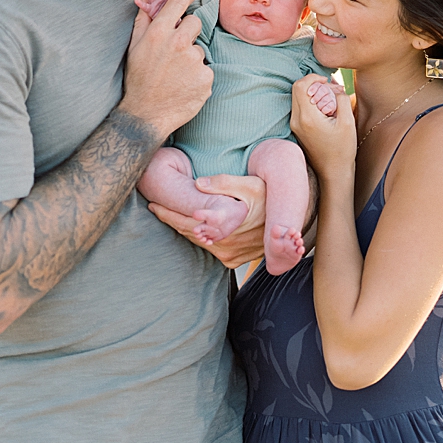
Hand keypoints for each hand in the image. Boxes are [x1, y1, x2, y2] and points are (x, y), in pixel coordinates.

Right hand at [119, 0, 210, 135]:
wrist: (146, 115)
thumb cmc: (138, 80)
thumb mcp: (134, 48)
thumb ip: (143, 22)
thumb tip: (148, 1)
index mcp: (159, 33)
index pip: (179, 3)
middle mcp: (178, 43)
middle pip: (196, 22)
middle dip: (188, 31)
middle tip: (177, 48)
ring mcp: (194, 61)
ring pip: (200, 49)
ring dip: (191, 57)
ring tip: (176, 74)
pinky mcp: (206, 77)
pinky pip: (205, 69)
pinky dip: (198, 76)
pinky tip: (184, 85)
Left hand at [148, 173, 266, 267]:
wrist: (289, 225)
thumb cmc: (270, 200)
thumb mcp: (251, 186)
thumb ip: (223, 183)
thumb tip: (197, 182)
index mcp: (226, 229)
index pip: (187, 222)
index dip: (169, 212)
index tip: (153, 203)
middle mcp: (225, 246)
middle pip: (188, 233)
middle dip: (170, 219)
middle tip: (153, 207)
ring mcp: (228, 255)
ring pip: (197, 241)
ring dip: (180, 228)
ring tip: (164, 215)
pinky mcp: (231, 260)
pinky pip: (207, 248)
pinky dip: (196, 237)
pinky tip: (187, 227)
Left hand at [291, 74, 356, 176]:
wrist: (333, 172)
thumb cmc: (342, 150)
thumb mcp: (347, 122)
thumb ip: (341, 99)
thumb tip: (335, 88)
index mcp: (307, 117)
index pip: (300, 86)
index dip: (313, 78)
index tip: (327, 81)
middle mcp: (296, 120)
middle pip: (296, 89)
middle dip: (314, 84)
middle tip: (331, 90)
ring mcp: (294, 125)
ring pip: (297, 97)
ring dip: (312, 93)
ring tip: (330, 99)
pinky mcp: (297, 128)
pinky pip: (300, 107)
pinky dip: (311, 102)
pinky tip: (326, 108)